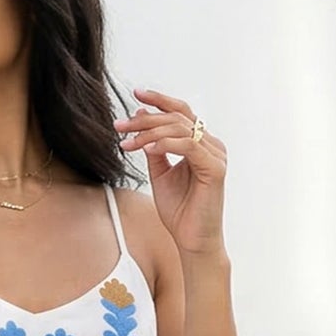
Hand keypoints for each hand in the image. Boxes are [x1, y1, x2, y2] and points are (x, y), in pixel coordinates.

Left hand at [113, 86, 227, 257]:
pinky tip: (145, 149)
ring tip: (127, 142)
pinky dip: (165, 144)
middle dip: (145, 119)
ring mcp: (216, 155)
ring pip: (180, 129)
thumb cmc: (179, 211)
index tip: (135, 94)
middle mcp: (212, 145)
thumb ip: (154, 149)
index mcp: (201, 143)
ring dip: (149, 133)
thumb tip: (141, 119)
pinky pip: (188, 146)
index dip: (159, 100)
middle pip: (177, 118)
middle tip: (119, 125)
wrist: (192, 241)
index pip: (180, 112)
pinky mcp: (215, 169)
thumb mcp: (160, 174)